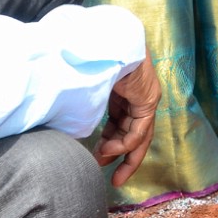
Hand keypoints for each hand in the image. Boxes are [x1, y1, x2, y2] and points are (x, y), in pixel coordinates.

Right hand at [95, 51, 160, 186]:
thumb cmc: (91, 59)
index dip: (111, 141)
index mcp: (123, 91)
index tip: (99, 156)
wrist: (107, 41)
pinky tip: (111, 149)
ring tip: (104, 166)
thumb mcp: (89, 90)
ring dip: (122, 153)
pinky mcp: (148, 99)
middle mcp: (137, 95)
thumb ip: (86, 108)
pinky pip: (140, 129)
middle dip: (120, 155)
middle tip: (112, 176)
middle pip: (133, 132)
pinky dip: (127, 142)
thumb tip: (69, 125)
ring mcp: (145, 97)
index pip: (122, 122)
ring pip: (138, 134)